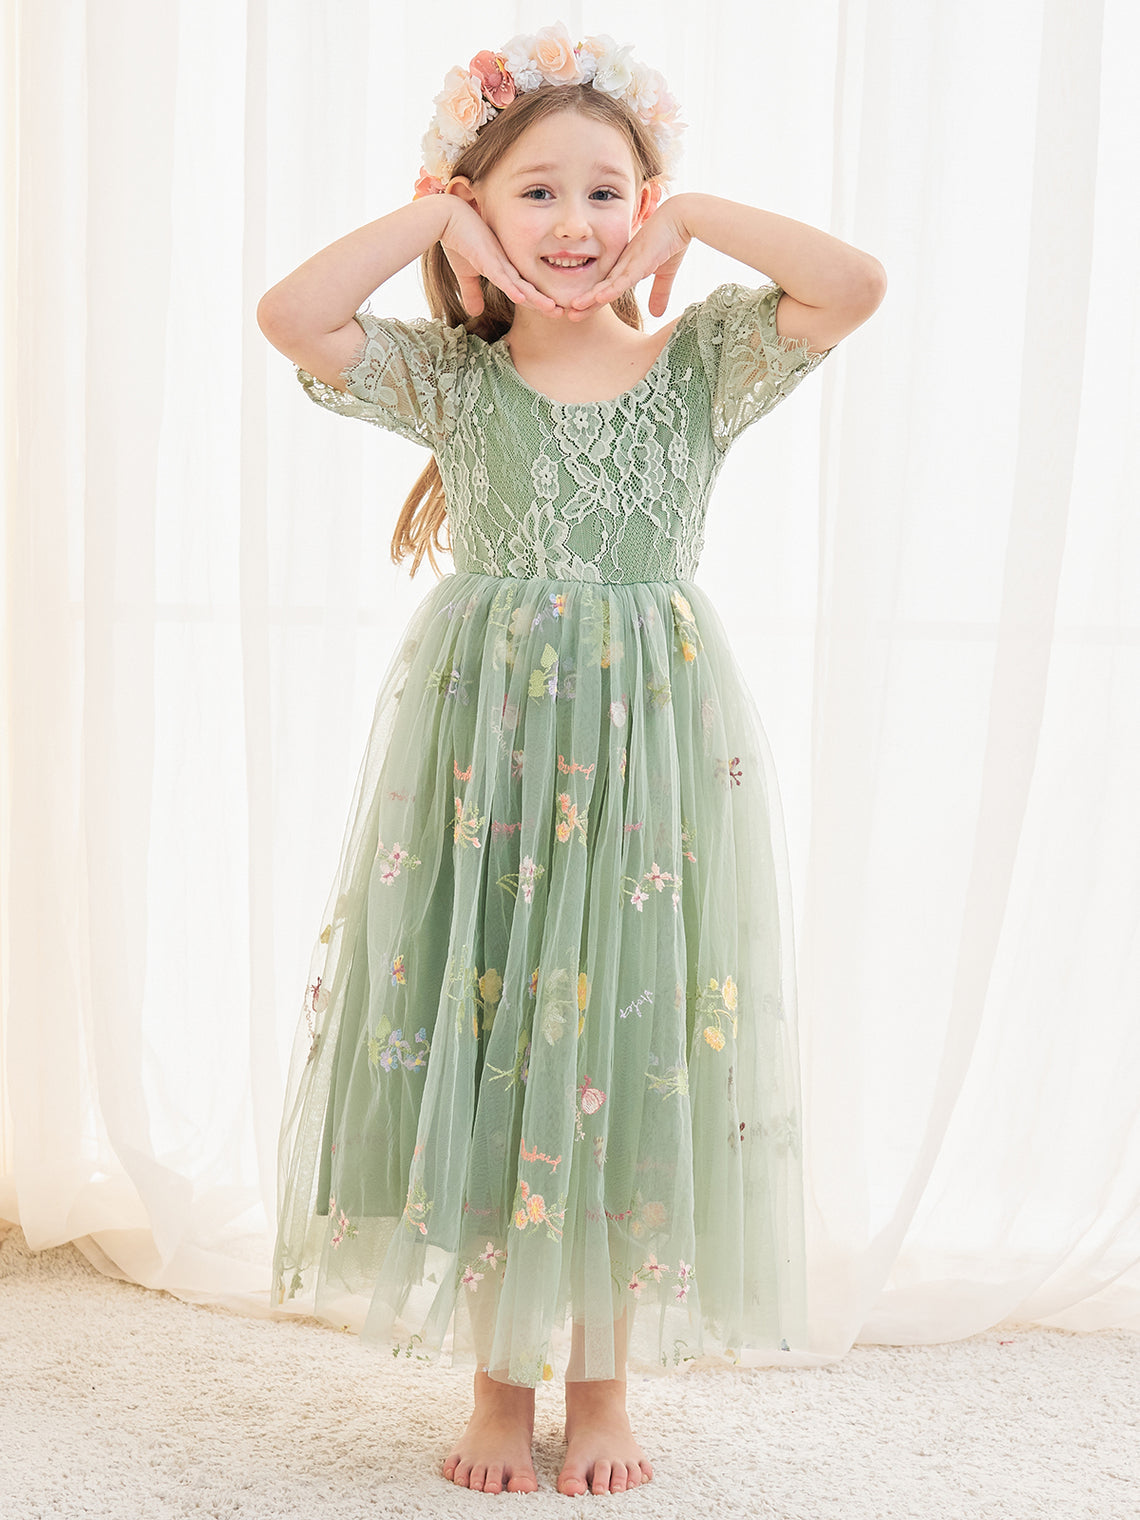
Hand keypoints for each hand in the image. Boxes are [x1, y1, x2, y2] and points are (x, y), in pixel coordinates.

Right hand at [439, 197, 562, 317]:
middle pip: (528, 288)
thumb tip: (475, 313)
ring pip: (520, 285)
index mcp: (503, 269)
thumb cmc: (458, 242)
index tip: (550, 313)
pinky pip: (500, 276)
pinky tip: (520, 298)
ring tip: (553, 309)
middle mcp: (506, 265)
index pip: (523, 289)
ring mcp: (498, 262)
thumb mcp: (466, 274)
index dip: (536, 302)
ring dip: (536, 298)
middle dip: (544, 302)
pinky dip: (510, 288)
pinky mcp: (486, 259)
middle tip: (560, 314)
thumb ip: (472, 292)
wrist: (448, 218)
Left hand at [566, 198, 691, 320]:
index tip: (582, 312)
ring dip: (590, 298)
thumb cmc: (673, 239)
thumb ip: (659, 292)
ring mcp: (631, 261)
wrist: (683, 216)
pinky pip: (623, 278)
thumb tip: (656, 314)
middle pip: (601, 287)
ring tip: (574, 310)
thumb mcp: (666, 272)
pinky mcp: (640, 260)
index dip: (595, 301)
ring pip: (607, 284)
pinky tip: (597, 299)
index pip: (608, 287)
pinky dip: (610, 289)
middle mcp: (625, 263)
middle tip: (570, 315)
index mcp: (628, 265)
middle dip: (586, 302)